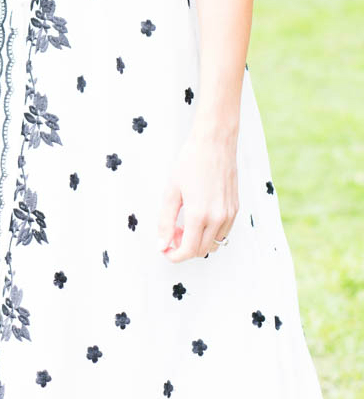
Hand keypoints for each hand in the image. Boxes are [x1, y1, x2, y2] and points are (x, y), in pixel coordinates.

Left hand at [156, 128, 238, 262]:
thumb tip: (162, 244)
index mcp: (199, 214)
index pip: (188, 250)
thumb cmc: (191, 162)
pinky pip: (223, 232)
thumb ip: (165, 220)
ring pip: (214, 244)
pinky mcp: (235, 208)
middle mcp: (217, 218)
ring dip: (198, 242)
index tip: (165, 250)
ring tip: (185, 224)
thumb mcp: (171, 190)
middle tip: (172, 232)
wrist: (214, 143)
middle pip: (201, 251)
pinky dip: (210, 233)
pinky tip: (199, 217)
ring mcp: (229, 214)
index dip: (174, 256)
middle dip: (184, 248)